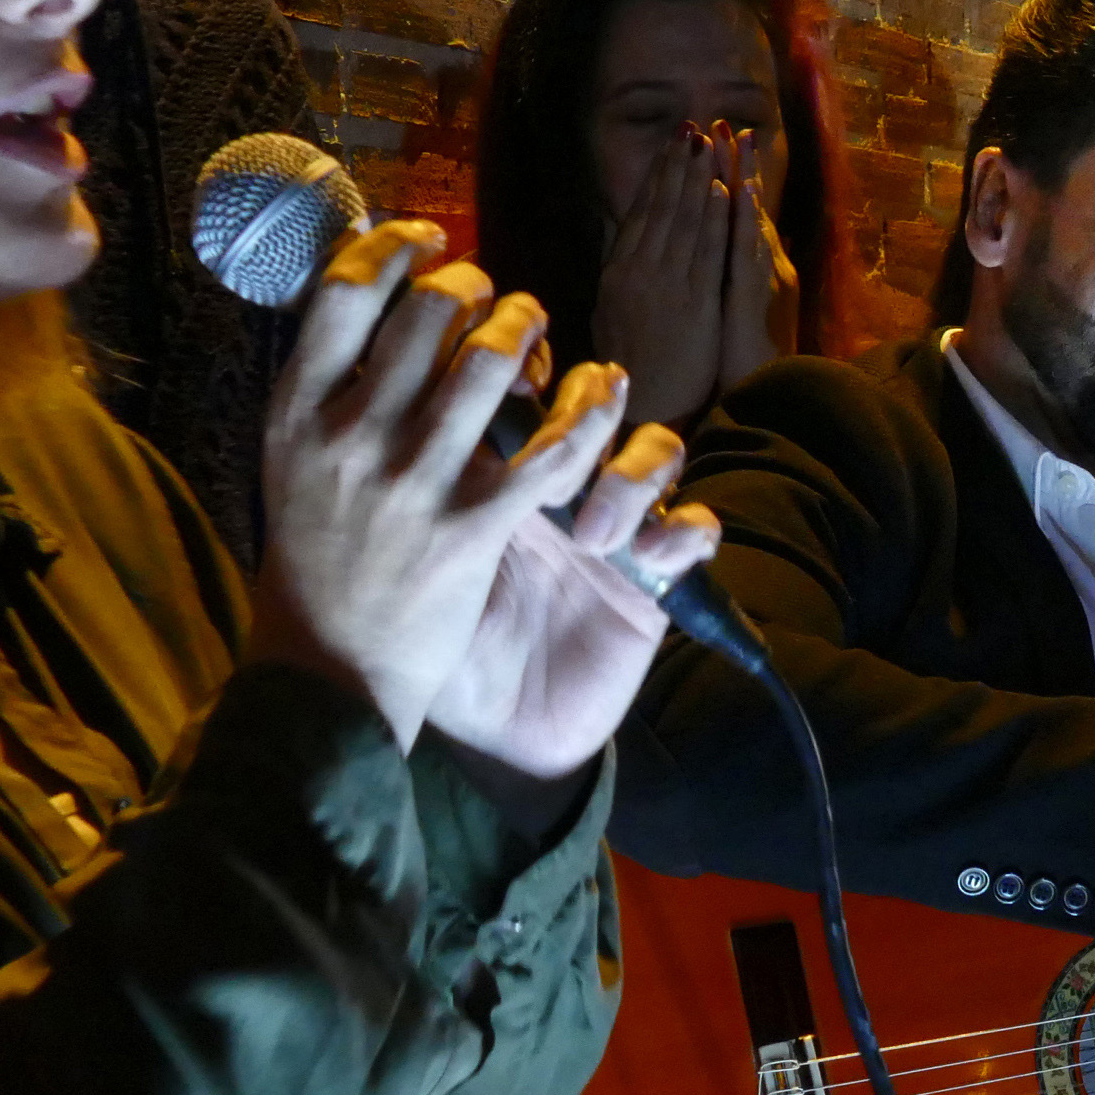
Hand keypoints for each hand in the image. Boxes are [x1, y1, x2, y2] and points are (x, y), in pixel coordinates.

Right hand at [250, 230, 708, 770]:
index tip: (426, 239)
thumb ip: (319, 391)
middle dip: (474, 287)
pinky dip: (581, 416)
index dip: (393, 248)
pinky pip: (548, 451)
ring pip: (490, 365)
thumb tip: (348, 294)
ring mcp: (412, 484)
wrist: (328, 675)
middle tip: (493, 296)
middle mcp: (350, 438)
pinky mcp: (471, 530)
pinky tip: (592, 401)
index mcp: (295, 414)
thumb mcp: (286, 465)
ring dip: (527, 332)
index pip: (343, 293)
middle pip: (427, 314)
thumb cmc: (312, 565)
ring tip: (535, 331)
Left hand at [421, 376, 719, 797]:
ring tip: (588, 537)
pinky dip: (683, 530)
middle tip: (548, 448)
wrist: (493, 731)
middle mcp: (559, 486)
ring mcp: (614, 524)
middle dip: (584, 405)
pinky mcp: (657, 574)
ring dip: (629, 477)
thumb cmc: (441, 651)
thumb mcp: (412, 569)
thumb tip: (397, 417)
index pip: (523, 382)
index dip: (523, 363)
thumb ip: (412, 497)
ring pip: (653, 448)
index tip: (506, 385)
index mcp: (496, 473)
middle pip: (597, 396)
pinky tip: (649, 559)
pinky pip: (697, 526)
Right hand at [592, 123, 734, 427]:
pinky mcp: (696, 303)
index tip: (671, 147)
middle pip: (663, 209)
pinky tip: (722, 191)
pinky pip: (706, 252)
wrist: (644, 408)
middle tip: (693, 130)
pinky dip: (713, 218)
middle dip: (680, 166)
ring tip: (710, 146)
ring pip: (685, 221)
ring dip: (698, 180)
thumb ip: (615, 271)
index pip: (640, 213)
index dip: (658, 176)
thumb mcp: (608, 314)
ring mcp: (669, 286)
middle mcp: (640, 272)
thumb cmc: (628, 366)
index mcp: (618, 273)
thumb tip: (615, 233)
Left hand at [710, 122, 796, 394]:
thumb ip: (733, 283)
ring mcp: (765, 282)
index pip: (738, 215)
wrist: (765, 399)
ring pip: (752, 221)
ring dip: (744, 180)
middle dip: (736, 166)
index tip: (717, 143)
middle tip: (725, 125)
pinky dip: (743, 223)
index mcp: (757, 271)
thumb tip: (725, 260)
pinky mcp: (757, 300)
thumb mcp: (737, 317)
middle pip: (748, 208)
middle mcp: (767, 269)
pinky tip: (738, 196)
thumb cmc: (744, 366)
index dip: (730, 179)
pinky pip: (749, 254)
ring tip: (735, 143)